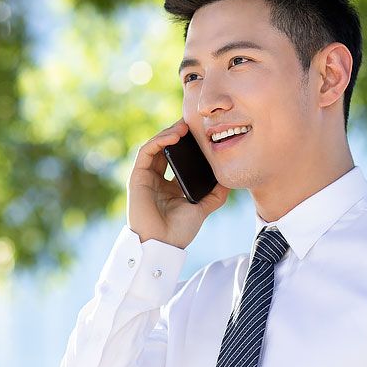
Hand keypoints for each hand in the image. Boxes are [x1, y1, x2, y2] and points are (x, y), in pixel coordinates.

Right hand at [126, 117, 228, 249]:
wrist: (163, 244)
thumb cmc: (179, 231)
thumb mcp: (202, 208)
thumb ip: (215, 194)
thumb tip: (229, 179)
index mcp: (169, 186)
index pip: (177, 158)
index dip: (186, 144)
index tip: (201, 132)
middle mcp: (156, 179)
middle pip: (165, 148)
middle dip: (178, 133)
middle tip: (193, 122)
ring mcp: (145, 177)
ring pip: (155, 146)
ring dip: (169, 133)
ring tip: (185, 127)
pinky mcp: (137, 177)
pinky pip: (146, 151)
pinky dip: (159, 141)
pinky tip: (174, 136)